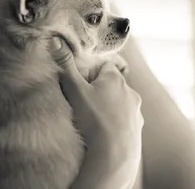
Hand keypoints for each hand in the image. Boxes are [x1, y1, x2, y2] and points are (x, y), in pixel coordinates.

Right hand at [51, 38, 143, 188]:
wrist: (114, 154)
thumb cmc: (94, 119)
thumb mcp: (75, 90)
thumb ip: (65, 65)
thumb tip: (56, 39)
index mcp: (115, 78)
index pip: (105, 66)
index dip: (93, 73)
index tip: (83, 84)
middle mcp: (130, 90)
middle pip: (113, 84)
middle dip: (101, 90)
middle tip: (86, 103)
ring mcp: (136, 109)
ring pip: (121, 102)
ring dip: (111, 106)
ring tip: (95, 120)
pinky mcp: (138, 127)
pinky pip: (126, 119)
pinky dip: (118, 122)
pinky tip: (106, 132)